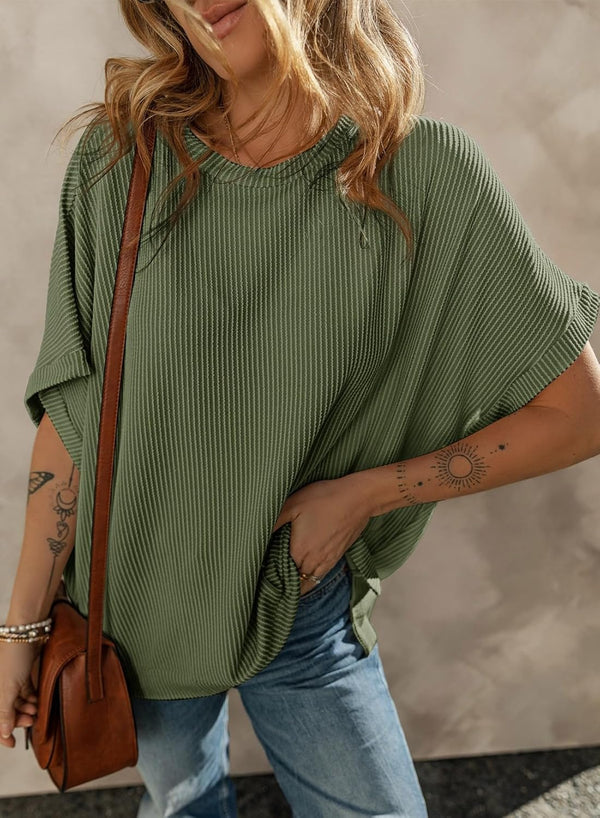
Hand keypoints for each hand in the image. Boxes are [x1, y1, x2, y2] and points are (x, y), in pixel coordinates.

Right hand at [0, 640, 41, 749]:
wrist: (27, 632)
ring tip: (36, 711)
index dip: (2, 734)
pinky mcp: (21, 674)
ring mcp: (9, 681)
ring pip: (16, 703)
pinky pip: (24, 693)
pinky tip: (37, 702)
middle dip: (17, 719)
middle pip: (6, 711)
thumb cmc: (13, 657)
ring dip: (26, 710)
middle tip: (30, 721)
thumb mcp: (7, 689)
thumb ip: (4, 713)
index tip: (12, 744)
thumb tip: (4, 733)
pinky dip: (31, 699)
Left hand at [271, 475, 371, 595]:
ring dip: (296, 583)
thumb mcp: (293, 504)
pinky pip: (319, 577)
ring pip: (307, 583)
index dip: (269, 575)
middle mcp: (313, 562)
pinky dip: (309, 578)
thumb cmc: (324, 499)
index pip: (279, 574)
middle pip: (293, 583)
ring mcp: (327, 562)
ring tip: (284, 579)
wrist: (358, 498)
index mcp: (299, 552)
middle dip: (281, 582)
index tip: (260, 573)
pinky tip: (303, 570)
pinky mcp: (336, 558)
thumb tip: (259, 536)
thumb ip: (274, 522)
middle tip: (269, 578)